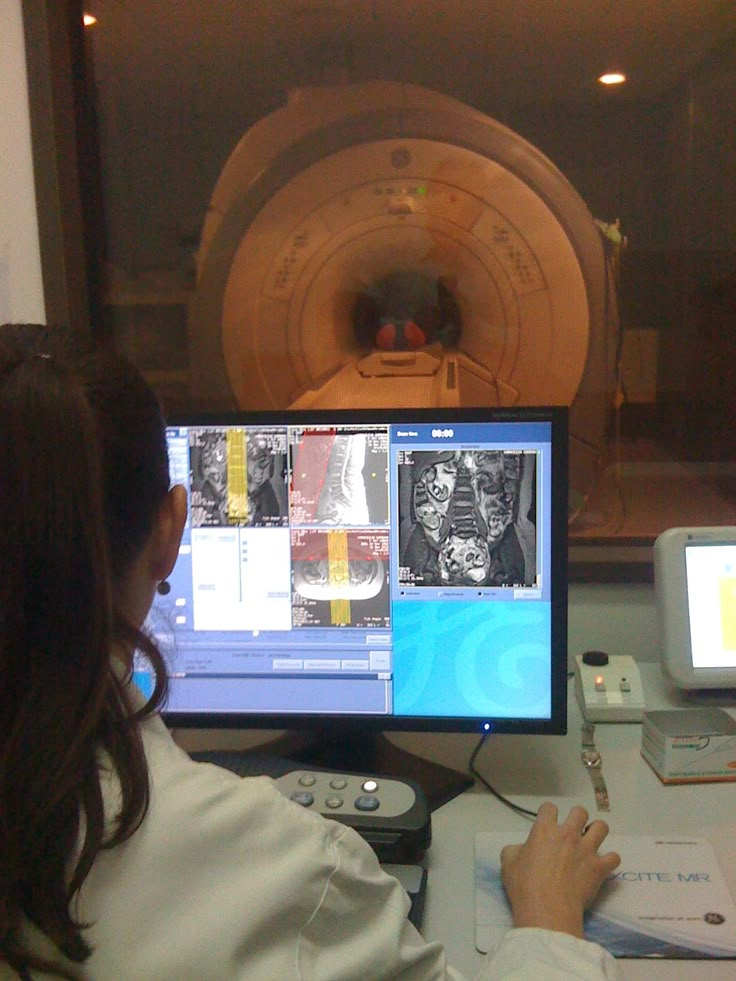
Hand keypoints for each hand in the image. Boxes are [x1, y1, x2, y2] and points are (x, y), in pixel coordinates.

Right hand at [500, 802, 620, 938]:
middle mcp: (568, 834)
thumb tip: (521, 849)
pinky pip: (614, 857)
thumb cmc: (524, 885)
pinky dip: (609, 860)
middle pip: (580, 812)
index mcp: (545, 830)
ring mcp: (587, 849)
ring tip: (590, 843)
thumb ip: (515, 849)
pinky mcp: (599, 867)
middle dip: (576, 818)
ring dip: (596, 832)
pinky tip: (602, 865)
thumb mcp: (508, 862)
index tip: (547, 823)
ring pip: (601, 827)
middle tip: (572, 832)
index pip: (549, 807)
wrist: (547, 909)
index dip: (548, 814)